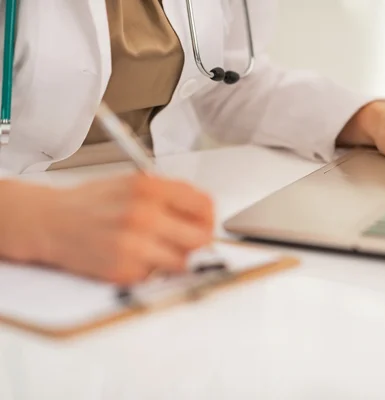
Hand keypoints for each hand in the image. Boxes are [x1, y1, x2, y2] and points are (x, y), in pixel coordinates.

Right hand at [0, 174, 213, 283]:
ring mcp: (134, 244)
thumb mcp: (130, 183)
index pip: (204, 205)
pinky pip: (156, 275)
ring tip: (155, 249)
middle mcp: (144, 215)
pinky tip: (132, 256)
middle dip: (196, 241)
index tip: (202, 223)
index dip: (207, 217)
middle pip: (201, 237)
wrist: (47, 221)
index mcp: (149, 188)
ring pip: (183, 262)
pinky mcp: (123, 270)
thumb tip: (201, 214)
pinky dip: (149, 270)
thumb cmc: (89, 203)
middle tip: (185, 241)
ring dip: (174, 259)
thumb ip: (168, 195)